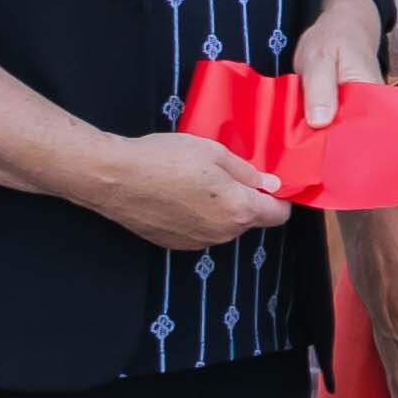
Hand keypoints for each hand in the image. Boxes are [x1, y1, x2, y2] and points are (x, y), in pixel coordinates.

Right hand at [74, 128, 300, 255]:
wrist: (116, 178)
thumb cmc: (166, 158)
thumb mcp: (214, 152)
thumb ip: (247, 171)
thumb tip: (271, 184)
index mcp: (238, 210)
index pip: (278, 215)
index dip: (280, 199)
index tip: (271, 184)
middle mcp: (222, 233)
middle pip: (250, 220)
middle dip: (247, 201)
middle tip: (227, 175)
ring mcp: (197, 242)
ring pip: (224, 227)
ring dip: (222, 210)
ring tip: (199, 183)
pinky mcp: (175, 244)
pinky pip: (200, 232)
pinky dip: (199, 218)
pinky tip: (180, 197)